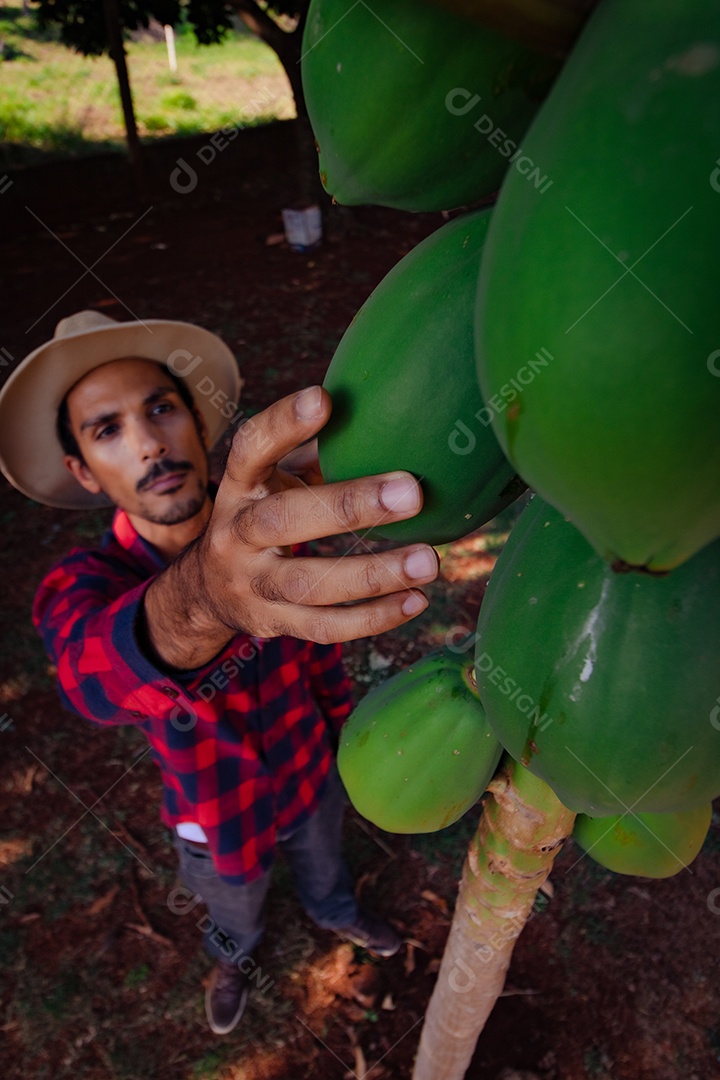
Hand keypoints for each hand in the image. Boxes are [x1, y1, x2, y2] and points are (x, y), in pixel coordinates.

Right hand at [145, 386, 438, 668]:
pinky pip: (324, 627)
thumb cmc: (263, 515)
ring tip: (428, 561)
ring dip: (374, 574)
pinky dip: (373, 619)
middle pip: (284, 520)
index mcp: (239, 487)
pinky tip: (416, 601)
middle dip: (349, 507)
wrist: (206, 590)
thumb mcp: (272, 481)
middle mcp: (235, 535)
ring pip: (309, 584)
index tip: (324, 398)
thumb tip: (386, 417)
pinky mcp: (271, 623)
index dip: (282, 424)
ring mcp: (250, 584)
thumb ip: (317, 455)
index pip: (251, 449)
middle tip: (412, 494)